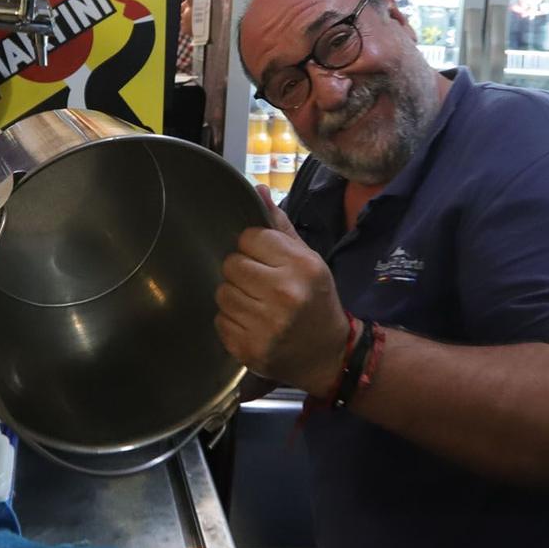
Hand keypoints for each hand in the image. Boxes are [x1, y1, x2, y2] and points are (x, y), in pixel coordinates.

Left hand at [215, 187, 348, 395]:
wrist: (328, 356)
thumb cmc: (317, 301)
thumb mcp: (309, 260)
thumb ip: (280, 228)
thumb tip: (257, 191)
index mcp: (301, 266)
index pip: (249, 238)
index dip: (253, 248)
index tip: (264, 260)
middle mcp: (284, 293)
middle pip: (231, 265)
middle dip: (241, 272)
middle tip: (258, 284)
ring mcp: (266, 324)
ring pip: (222, 293)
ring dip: (234, 297)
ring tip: (255, 304)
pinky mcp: (249, 348)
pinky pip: (220, 320)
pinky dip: (231, 321)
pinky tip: (252, 323)